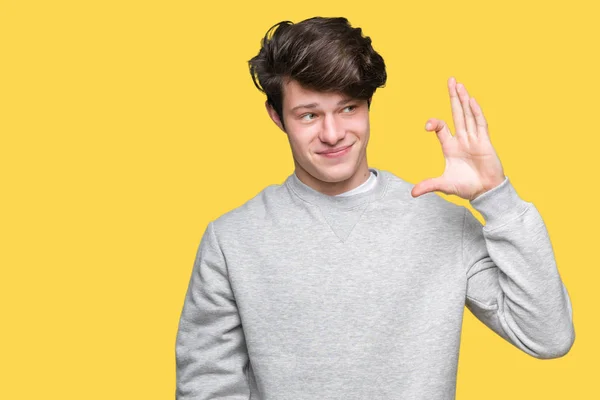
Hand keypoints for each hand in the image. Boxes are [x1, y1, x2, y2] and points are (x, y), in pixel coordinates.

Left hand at [411, 77, 505, 200]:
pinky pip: (481, 124)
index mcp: (450, 147)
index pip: (442, 128)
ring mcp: (474, 139)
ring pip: (468, 115)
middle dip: (453, 97)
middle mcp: (462, 139)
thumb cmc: (466, 187)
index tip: (428, 126)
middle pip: (457, 113)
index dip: (435, 123)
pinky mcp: (485, 142)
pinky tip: (472, 100)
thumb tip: (412, 193)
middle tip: (451, 80)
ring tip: (460, 85)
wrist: (485, 192)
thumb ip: (428, 185)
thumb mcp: (444, 185)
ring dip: (464, 100)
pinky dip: (476, 112)